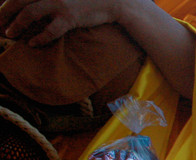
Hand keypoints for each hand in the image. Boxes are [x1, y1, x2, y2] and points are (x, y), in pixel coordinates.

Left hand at [0, 0, 119, 44]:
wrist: (109, 1)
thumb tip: (28, 5)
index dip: (4, 3)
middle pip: (17, 1)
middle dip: (3, 13)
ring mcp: (59, 3)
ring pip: (29, 12)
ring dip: (16, 24)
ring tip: (9, 34)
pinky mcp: (70, 16)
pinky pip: (51, 29)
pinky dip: (40, 38)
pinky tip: (33, 43)